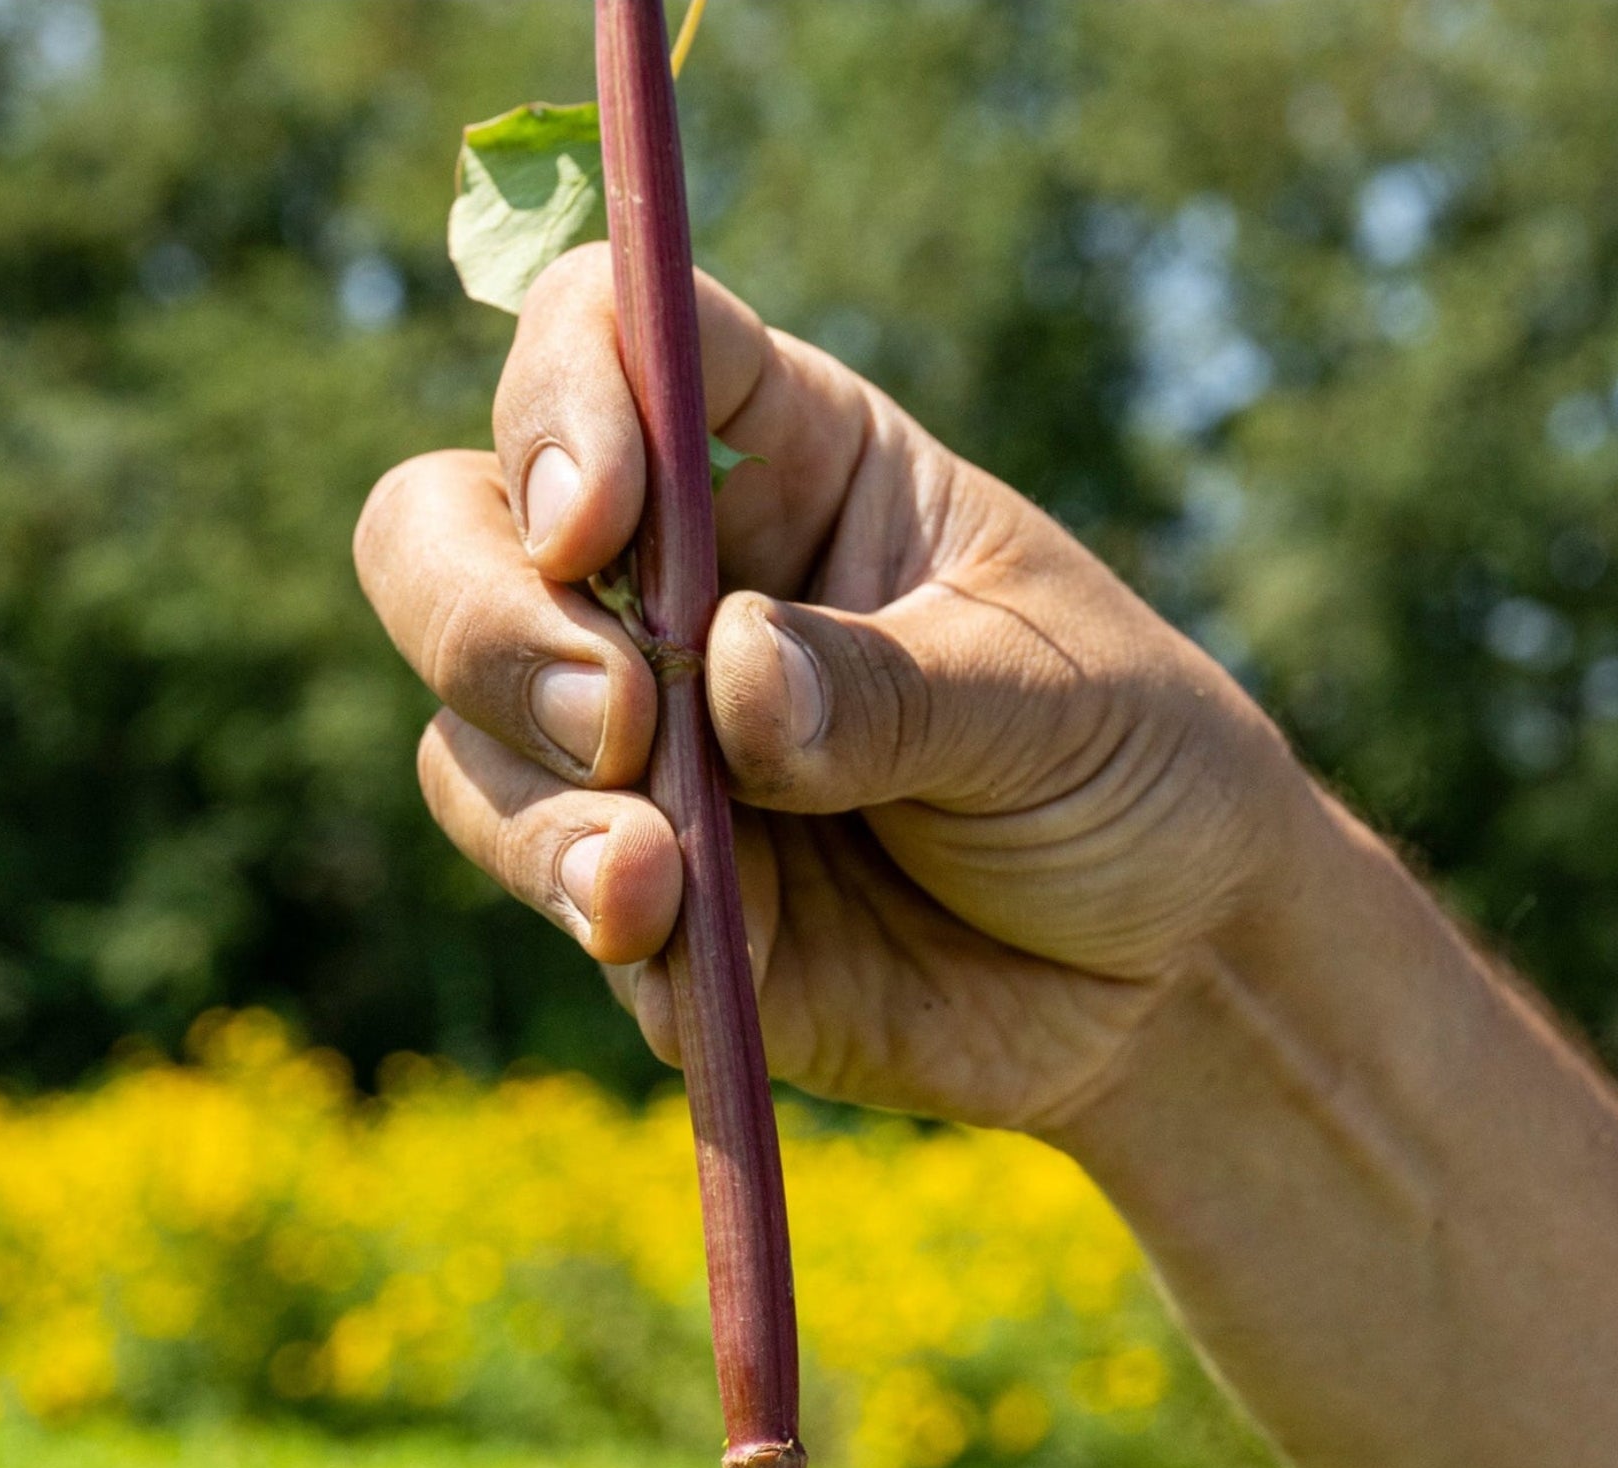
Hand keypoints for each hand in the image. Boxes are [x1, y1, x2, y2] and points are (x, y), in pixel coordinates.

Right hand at [353, 245, 1309, 1135]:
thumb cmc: (1132, 773)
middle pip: (448, 537)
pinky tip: (696, 954)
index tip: (600, 520)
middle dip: (487, 622)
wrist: (1168, 973)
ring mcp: (645, 757)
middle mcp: (674, 594)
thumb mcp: (1047, 700)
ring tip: (657, 878)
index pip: (603, 343)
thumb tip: (726, 679)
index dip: (562, 399)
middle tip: (623, 721)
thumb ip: (887, 689)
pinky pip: (560, 900)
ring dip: (537, 804)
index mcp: (781, 464)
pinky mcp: (649, 906)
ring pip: (471, 738)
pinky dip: (606, 925)